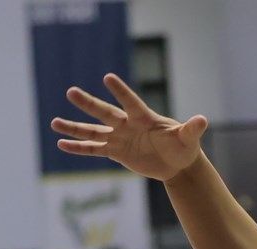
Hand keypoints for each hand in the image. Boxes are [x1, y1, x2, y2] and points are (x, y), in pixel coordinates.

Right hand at [53, 75, 208, 181]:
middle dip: (88, 104)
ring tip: (54, 122)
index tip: (108, 78)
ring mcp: (119, 137)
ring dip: (74, 127)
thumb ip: (192, 128)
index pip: (131, 102)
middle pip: (105, 113)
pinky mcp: (115, 152)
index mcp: (144, 117)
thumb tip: (202, 120)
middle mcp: (127, 124)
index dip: (121, 91)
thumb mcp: (188, 139)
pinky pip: (94, 149)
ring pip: (93, 131)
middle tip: (70, 91)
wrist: (175, 163)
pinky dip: (79, 148)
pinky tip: (62, 144)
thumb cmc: (183, 147)